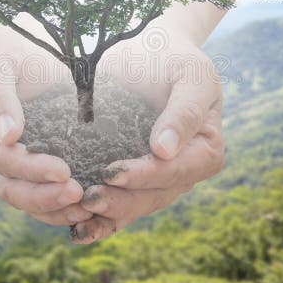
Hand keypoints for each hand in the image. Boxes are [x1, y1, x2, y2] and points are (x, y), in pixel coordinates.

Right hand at [0, 26, 92, 225]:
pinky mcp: (32, 168)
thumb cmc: (14, 43)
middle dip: (44, 196)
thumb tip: (7, 136)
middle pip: (10, 186)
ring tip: (88, 207)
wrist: (40, 41)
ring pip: (26, 199)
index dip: (28, 168)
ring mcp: (7, 164)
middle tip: (81, 194)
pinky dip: (62, 206)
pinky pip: (43, 195)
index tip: (64, 170)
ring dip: (55, 208)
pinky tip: (89, 208)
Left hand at [71, 31, 224, 243]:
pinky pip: (121, 206)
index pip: (175, 171)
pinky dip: (100, 222)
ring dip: (108, 216)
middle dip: (121, 201)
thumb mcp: (189, 75)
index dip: (145, 175)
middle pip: (155, 195)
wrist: (149, 50)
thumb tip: (164, 150)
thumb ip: (183, 111)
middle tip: (87, 198)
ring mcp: (159, 179)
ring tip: (77, 218)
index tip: (111, 171)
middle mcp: (185, 171)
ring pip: (136, 206)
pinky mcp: (134, 181)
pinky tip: (76, 232)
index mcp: (205, 149)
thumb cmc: (172, 58)